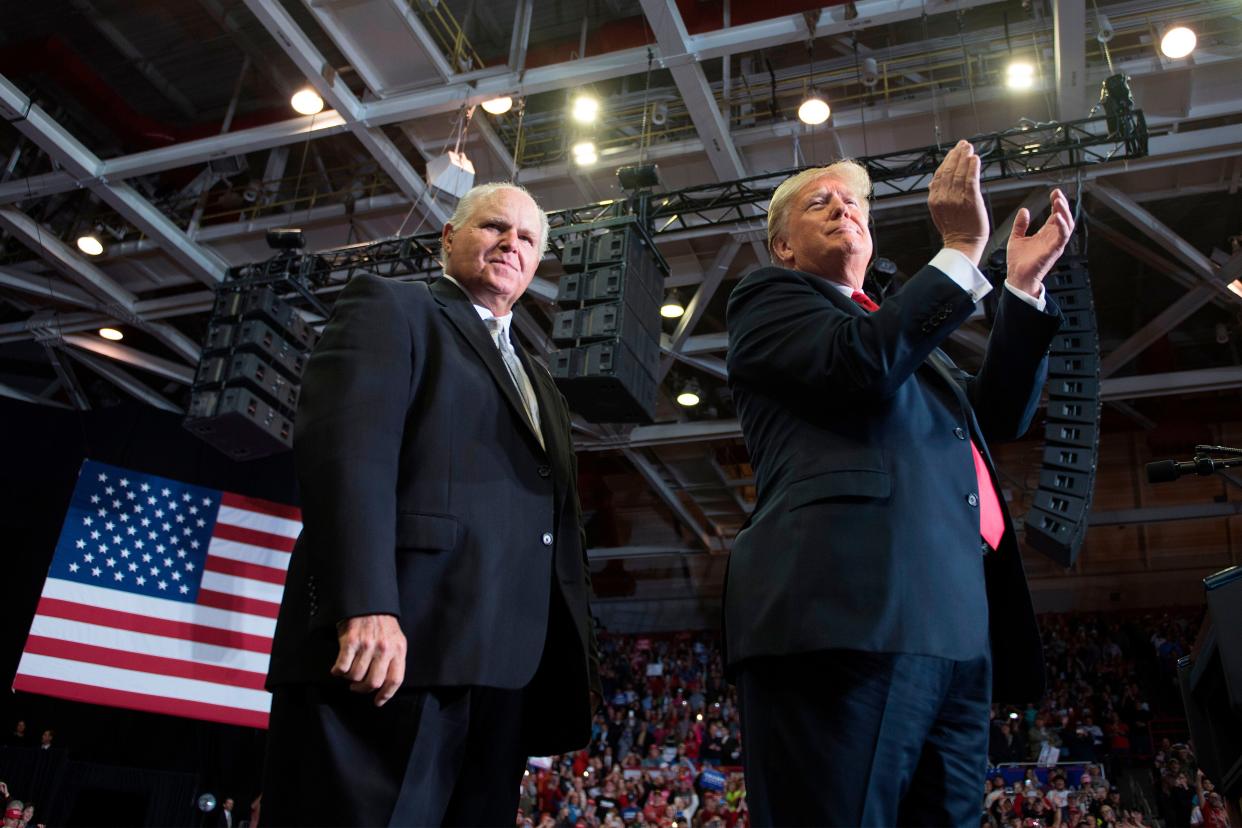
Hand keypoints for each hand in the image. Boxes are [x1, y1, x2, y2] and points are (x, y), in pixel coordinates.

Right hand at [332, 613, 406, 705]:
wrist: (367, 601)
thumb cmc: (382, 624)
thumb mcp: (395, 639)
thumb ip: (393, 659)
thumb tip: (385, 686)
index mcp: (398, 649)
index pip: (395, 680)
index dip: (386, 695)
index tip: (377, 701)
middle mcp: (384, 648)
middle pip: (373, 682)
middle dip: (363, 689)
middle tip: (357, 687)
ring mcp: (367, 645)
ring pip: (356, 676)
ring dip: (350, 679)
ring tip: (349, 673)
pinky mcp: (351, 641)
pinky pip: (342, 667)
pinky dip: (338, 671)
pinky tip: (338, 668)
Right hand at [929, 139, 988, 263]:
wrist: (962, 244)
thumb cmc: (954, 230)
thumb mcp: (939, 212)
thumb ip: (937, 196)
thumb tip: (932, 182)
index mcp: (934, 200)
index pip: (939, 175)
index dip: (947, 161)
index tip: (954, 152)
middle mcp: (943, 197)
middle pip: (949, 171)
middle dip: (956, 155)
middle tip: (963, 145)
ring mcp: (956, 198)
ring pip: (959, 173)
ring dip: (964, 158)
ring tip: (969, 148)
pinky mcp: (970, 200)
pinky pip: (970, 180)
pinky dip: (972, 168)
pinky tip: (974, 159)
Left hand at [1006, 188, 1074, 295]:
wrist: (1017, 277)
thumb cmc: (1019, 262)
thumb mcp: (1016, 238)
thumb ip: (1020, 224)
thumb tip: (1024, 210)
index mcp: (1045, 234)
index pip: (1055, 215)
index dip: (1056, 203)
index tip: (1054, 192)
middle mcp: (1052, 238)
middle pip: (1064, 217)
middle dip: (1063, 204)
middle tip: (1058, 194)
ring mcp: (1054, 244)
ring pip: (1067, 225)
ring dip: (1064, 212)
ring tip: (1059, 201)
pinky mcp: (1054, 250)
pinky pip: (1063, 236)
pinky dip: (1063, 226)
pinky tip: (1058, 217)